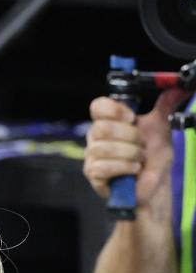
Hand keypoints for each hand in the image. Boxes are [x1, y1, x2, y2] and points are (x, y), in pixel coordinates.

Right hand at [84, 89, 188, 206]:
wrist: (155, 186)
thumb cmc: (153, 158)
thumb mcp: (161, 127)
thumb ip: (166, 105)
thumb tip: (179, 87)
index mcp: (108, 122)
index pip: (98, 106)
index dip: (115, 110)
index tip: (132, 118)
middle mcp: (96, 138)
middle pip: (102, 127)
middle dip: (131, 137)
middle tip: (142, 145)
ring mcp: (92, 157)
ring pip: (105, 148)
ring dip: (131, 154)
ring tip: (140, 160)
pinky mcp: (93, 175)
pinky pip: (104, 166)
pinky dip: (124, 167)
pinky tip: (134, 169)